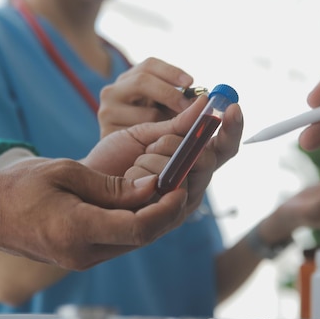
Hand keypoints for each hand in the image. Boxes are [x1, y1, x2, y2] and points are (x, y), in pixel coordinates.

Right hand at [0, 157, 187, 269]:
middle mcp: (83, 253)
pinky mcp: (80, 257)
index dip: (166, 209)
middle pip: (143, 238)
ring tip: (166, 187)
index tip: (181, 186)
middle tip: (181, 183)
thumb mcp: (65, 173)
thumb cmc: (17, 187)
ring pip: (134, 241)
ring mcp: (81, 259)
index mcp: (77, 230)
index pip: (139, 228)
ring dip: (154, 217)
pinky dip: (136, 222)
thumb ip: (111, 186)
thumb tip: (150, 188)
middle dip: (168, 212)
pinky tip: (141, 201)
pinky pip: (119, 242)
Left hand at [85, 95, 242, 214]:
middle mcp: (195, 182)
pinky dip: (147, 174)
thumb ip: (178, 124)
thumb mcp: (146, 133)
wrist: (85, 184)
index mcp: (194, 162)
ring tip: (133, 167)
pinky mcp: (170, 217)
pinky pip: (171, 186)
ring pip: (190, 169)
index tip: (233, 107)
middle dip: (176, 143)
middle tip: (151, 144)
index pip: (226, 146)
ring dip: (157, 159)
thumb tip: (206, 101)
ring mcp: (185, 202)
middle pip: (210, 157)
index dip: (233, 127)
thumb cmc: (114, 157)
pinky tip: (130, 181)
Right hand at [98, 57, 195, 136]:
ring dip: (167, 122)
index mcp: (129, 79)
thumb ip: (178, 101)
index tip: (190, 82)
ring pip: (147, 112)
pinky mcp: (107, 131)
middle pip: (143, 81)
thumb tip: (202, 100)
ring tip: (178, 131)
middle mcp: (113, 90)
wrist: (122, 159)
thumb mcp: (163, 110)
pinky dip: (156, 138)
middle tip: (190, 107)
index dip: (171, 72)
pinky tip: (161, 143)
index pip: (149, 65)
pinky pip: (140, 133)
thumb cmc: (150, 131)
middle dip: (171, 94)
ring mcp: (107, 110)